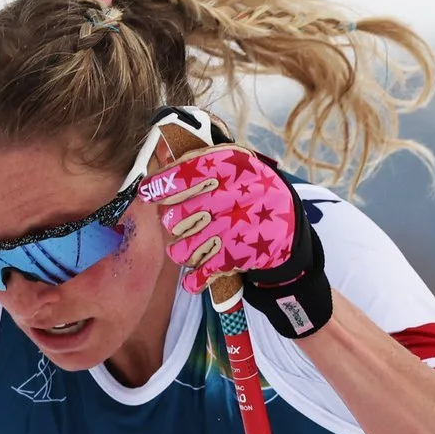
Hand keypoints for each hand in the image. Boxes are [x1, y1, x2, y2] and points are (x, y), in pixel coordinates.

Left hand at [139, 141, 332, 337]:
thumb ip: (200, 162)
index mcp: (231, 164)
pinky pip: (200, 272)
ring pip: (182, 247)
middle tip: (178, 223)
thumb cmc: (252, 192)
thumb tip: (161, 154)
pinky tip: (196, 277)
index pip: (184, 173)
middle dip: (172, 223)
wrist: (289, 227)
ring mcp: (233, 227)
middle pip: (176, 215)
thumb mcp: (235, 166)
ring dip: (181, 250)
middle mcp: (232, 194)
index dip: (161, 185)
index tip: (146, 192)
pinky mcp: (236, 256)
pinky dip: (194, 279)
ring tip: (191, 246)